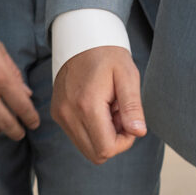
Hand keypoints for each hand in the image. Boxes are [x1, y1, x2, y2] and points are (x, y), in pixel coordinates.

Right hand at [50, 44, 145, 163]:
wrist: (82, 40)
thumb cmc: (109, 56)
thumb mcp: (127, 76)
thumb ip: (132, 107)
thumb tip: (138, 133)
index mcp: (87, 105)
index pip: (106, 149)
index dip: (124, 142)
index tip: (129, 121)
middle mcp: (68, 114)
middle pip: (96, 154)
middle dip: (113, 140)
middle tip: (119, 114)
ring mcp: (60, 115)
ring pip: (86, 148)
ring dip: (102, 135)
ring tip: (109, 108)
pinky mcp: (57, 114)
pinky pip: (77, 137)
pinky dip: (91, 130)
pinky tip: (98, 107)